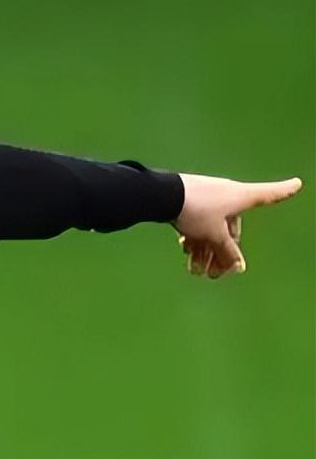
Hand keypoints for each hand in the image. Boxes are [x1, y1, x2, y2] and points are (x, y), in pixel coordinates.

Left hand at [174, 173, 302, 278]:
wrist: (160, 194)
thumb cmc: (196, 210)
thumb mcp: (214, 234)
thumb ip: (227, 251)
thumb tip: (239, 266)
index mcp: (240, 196)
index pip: (268, 195)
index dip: (283, 191)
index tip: (298, 183)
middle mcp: (226, 195)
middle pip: (231, 227)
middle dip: (222, 252)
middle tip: (214, 275)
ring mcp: (206, 198)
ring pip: (212, 228)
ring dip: (205, 252)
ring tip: (195, 272)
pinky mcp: (188, 202)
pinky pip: (198, 224)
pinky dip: (194, 239)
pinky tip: (186, 254)